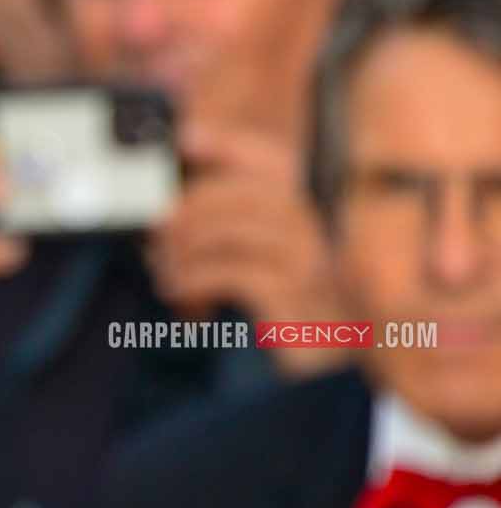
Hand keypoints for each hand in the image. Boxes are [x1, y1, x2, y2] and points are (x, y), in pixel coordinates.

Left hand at [147, 123, 348, 371]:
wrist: (350, 365)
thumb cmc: (309, 304)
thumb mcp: (282, 253)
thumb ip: (244, 207)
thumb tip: (191, 142)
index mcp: (325, 208)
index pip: (273, 159)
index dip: (229, 144)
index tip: (185, 142)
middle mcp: (325, 228)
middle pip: (238, 197)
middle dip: (186, 212)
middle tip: (157, 236)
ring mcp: (315, 264)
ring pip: (229, 234)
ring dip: (181, 251)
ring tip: (164, 271)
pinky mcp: (297, 302)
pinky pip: (230, 275)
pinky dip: (193, 281)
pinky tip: (181, 295)